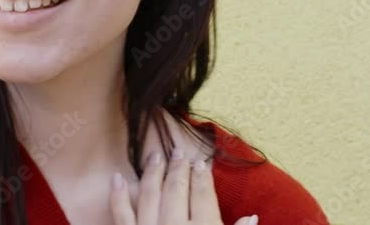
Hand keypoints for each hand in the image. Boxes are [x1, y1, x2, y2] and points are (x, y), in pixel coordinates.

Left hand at [109, 147, 256, 224]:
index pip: (203, 196)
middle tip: (178, 152)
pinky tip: (117, 178)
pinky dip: (118, 195)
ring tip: (156, 157)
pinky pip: (121, 214)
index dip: (203, 177)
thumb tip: (253, 218)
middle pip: (177, 189)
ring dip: (153, 174)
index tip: (202, 162)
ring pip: (150, 195)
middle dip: (179, 168)